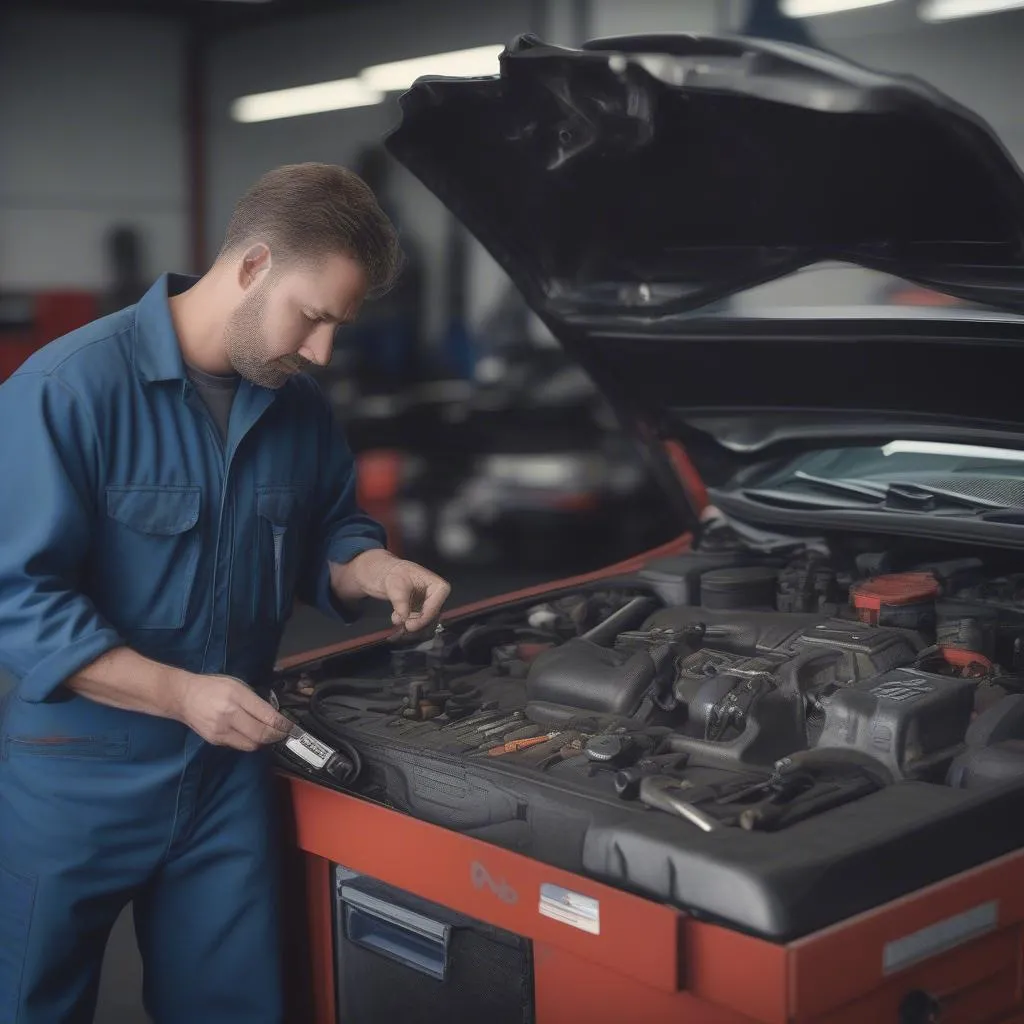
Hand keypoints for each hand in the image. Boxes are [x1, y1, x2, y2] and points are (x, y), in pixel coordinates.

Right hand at [174, 673, 292, 750]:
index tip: (291, 727)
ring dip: (263, 741)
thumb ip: (255, 701)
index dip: (282, 725)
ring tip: (268, 735)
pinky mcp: (215, 740)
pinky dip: (248, 742)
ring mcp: (221, 731)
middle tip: (283, 734)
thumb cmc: (213, 687)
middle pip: (260, 735)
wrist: (183, 697)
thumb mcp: (237, 686)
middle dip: (276, 736)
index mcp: (237, 697)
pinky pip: (239, 745)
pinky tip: (251, 735)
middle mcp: (229, 715)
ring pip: (251, 744)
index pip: (266, 716)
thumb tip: (273, 716)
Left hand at [330, 549, 451, 635]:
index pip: (435, 606)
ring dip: (409, 623)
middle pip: (431, 616)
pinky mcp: (420, 610)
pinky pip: (417, 621)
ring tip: (396, 618)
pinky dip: (406, 622)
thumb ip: (400, 601)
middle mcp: (436, 596)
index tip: (409, 624)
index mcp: (437, 585)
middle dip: (415, 623)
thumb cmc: (392, 572)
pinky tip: (396, 617)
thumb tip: (404, 618)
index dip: (424, 617)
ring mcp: (428, 603)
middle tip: (403, 626)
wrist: (383, 573)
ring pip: (423, 621)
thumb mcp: (395, 584)